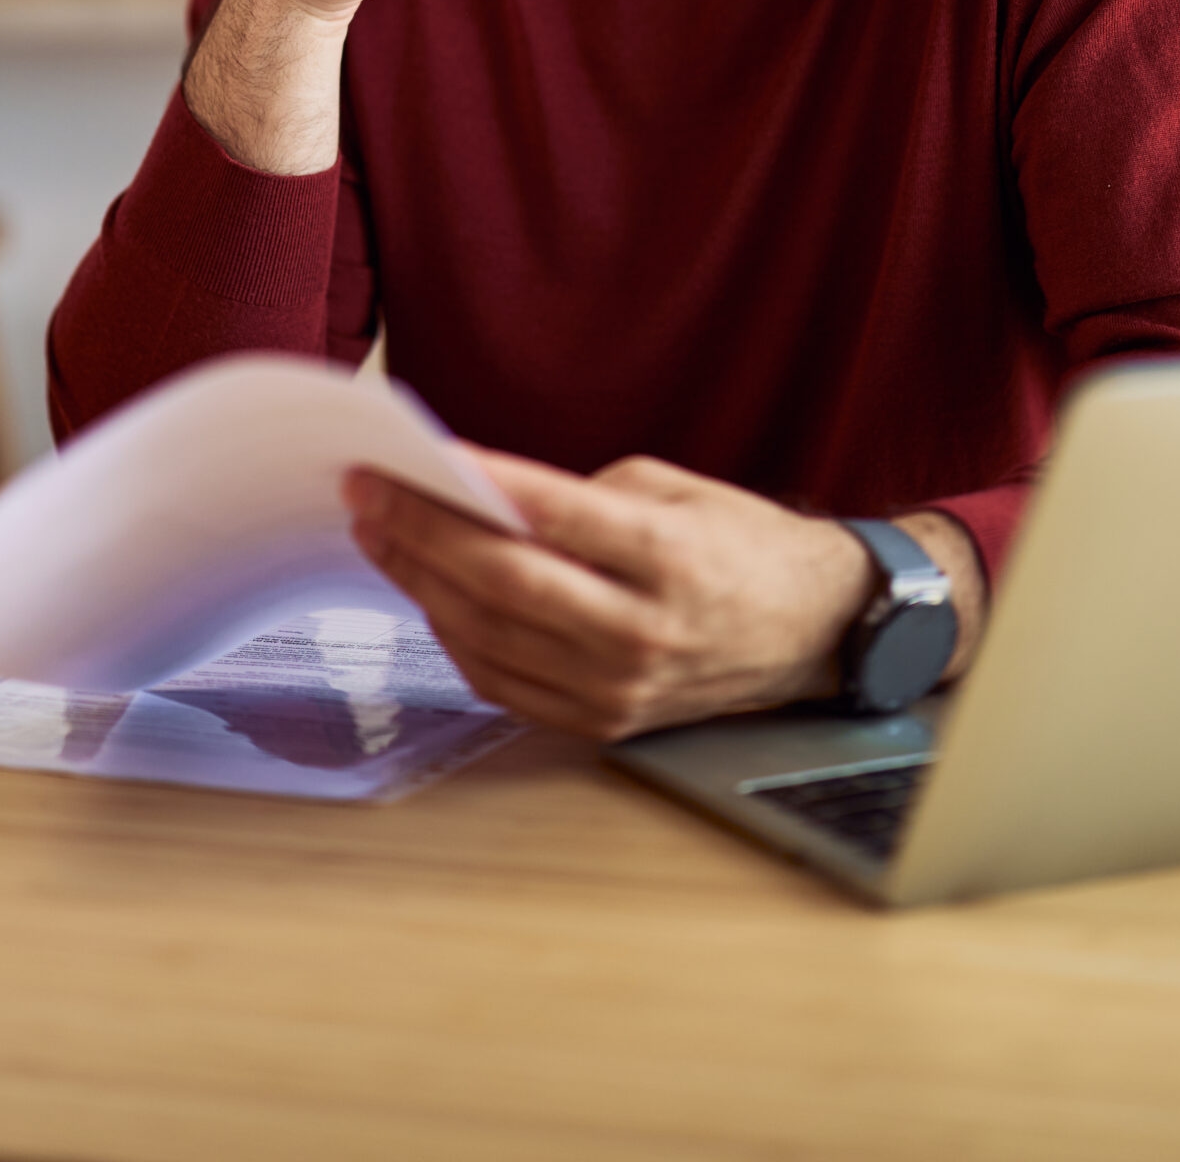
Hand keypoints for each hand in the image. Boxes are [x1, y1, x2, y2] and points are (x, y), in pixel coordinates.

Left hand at [342, 450, 884, 741]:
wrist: (812, 632)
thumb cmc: (740, 546)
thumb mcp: (672, 489)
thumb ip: (579, 496)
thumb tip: (481, 496)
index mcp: (669, 559)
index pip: (552, 518)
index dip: (472, 487)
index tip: (408, 456)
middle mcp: (642, 633)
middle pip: (504, 584)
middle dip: (420, 534)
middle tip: (366, 492)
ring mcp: (618, 689)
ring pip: (489, 637)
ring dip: (420, 583)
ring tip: (380, 533)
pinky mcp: (602, 723)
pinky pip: (502, 682)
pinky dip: (453, 635)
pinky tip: (427, 591)